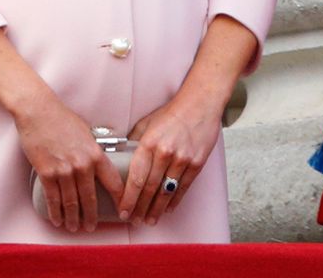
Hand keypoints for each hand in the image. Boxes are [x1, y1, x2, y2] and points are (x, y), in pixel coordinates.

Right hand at [13, 92, 123, 232]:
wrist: (39, 112)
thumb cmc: (63, 119)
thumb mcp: (87, 133)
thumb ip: (93, 150)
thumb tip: (98, 164)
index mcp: (96, 154)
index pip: (113, 181)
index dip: (119, 199)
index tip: (122, 210)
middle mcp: (82, 165)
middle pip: (90, 198)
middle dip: (91, 216)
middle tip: (91, 227)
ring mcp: (64, 171)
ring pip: (71, 203)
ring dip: (73, 218)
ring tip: (75, 227)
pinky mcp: (47, 173)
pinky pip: (53, 199)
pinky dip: (56, 212)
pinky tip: (58, 219)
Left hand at [118, 100, 222, 224]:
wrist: (200, 103)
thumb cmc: (173, 112)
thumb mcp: (147, 123)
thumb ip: (134, 141)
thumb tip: (121, 158)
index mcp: (149, 143)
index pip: (135, 178)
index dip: (128, 198)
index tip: (123, 210)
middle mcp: (165, 152)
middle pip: (149, 189)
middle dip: (140, 208)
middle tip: (134, 219)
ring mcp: (182, 159)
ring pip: (166, 192)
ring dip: (156, 209)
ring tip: (150, 219)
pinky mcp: (197, 162)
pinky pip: (183, 187)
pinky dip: (175, 201)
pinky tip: (168, 208)